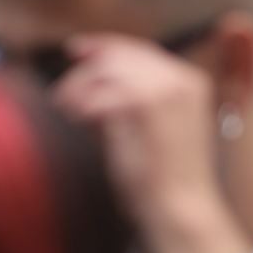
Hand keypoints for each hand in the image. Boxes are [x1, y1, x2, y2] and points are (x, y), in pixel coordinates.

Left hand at [53, 34, 232, 246]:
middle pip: (117, 56)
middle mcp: (180, 79)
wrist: (179, 206)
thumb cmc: (163, 174)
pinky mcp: (142, 106)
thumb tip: (89, 72)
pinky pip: (96, 95)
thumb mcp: (155, 124)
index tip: (74, 49)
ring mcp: (163, 90)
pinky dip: (81, 106)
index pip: (139, 49)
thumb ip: (130, 95)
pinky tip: (78, 120)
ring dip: (78, 89)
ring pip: (102, 70)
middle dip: (84, 71)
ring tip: (69, 111)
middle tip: (62, 93)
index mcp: (190, 80)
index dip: (103, 46)